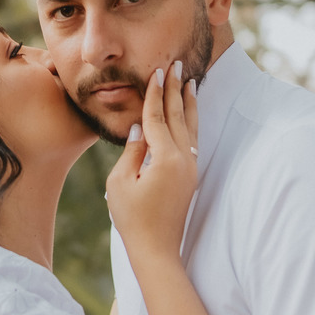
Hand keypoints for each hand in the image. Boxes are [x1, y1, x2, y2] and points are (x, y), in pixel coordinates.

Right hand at [105, 61, 198, 264]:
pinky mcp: (191, 176)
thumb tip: (139, 128)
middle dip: (177, 89)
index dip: (155, 93)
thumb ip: (132, 152)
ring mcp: (190, 167)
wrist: (157, 250)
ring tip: (191, 82)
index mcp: (165, 158)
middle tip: (178, 64)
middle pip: (178, 116)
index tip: (158, 71)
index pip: (157, 117)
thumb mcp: (121, 183)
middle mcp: (184, 159)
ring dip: (189, 103)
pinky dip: (191, 122)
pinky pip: (193, 140)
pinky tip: (190, 114)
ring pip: (192, 127)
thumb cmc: (132, 219)